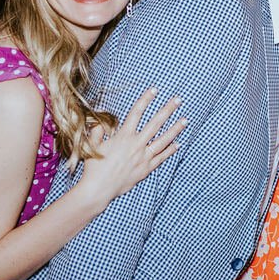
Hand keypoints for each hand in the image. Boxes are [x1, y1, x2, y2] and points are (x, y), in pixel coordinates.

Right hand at [79, 89, 184, 205]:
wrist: (98, 189)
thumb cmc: (93, 168)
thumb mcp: (93, 145)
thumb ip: (98, 131)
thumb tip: (100, 122)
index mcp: (123, 136)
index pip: (137, 113)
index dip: (146, 99)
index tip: (154, 90)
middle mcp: (136, 145)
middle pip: (156, 123)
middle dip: (168, 110)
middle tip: (178, 100)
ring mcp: (143, 157)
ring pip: (163, 140)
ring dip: (175, 129)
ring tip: (185, 120)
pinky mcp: (146, 169)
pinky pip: (162, 158)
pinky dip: (170, 150)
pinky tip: (178, 144)